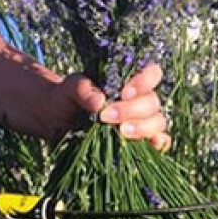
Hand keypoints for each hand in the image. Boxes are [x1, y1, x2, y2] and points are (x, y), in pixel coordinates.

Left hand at [57, 63, 171, 151]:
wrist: (58, 122)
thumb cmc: (67, 98)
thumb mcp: (68, 88)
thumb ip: (81, 88)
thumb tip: (99, 101)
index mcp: (127, 81)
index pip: (152, 73)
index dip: (144, 82)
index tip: (124, 93)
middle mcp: (139, 100)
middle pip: (152, 102)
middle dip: (131, 110)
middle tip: (106, 116)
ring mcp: (141, 121)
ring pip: (157, 122)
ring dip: (143, 127)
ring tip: (122, 132)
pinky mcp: (140, 141)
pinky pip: (160, 142)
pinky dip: (159, 144)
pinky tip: (151, 145)